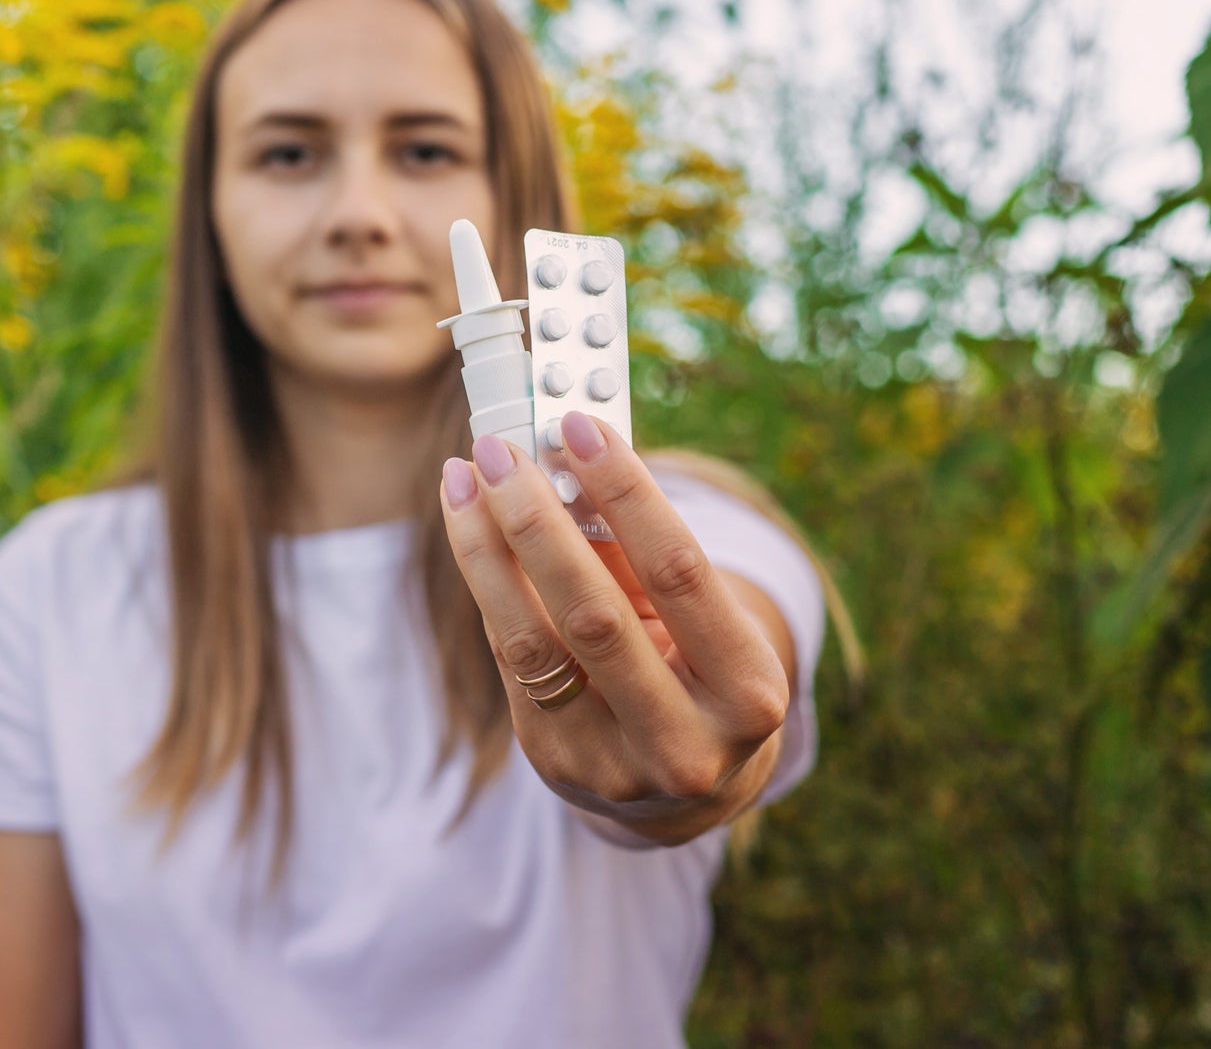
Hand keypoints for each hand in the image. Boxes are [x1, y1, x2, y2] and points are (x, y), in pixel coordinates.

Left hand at [438, 413, 790, 845]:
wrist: (688, 783)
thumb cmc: (700, 669)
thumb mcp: (703, 620)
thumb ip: (638, 552)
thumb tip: (560, 462)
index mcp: (748, 693)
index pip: (679, 573)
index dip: (625, 493)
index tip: (578, 427)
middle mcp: (686, 742)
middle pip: (592, 613)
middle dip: (535, 518)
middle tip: (497, 450)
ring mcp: (614, 765)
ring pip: (531, 640)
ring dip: (487, 547)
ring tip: (462, 480)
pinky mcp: (555, 762)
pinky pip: (510, 658)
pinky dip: (487, 583)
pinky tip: (471, 528)